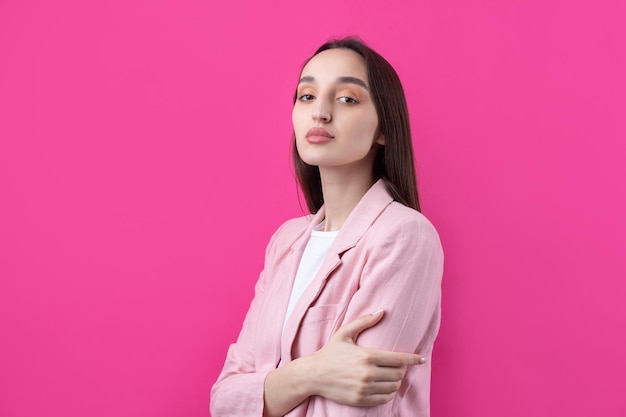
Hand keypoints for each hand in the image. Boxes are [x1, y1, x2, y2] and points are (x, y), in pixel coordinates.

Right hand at [305, 310, 425, 405]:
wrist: (314, 375)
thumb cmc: (330, 352)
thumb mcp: (344, 333)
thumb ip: (364, 321)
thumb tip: (382, 311)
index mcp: (367, 356)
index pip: (398, 359)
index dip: (413, 359)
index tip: (422, 359)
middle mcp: (368, 373)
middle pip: (398, 373)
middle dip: (401, 369)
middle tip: (397, 365)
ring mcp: (364, 388)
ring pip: (393, 386)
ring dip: (396, 381)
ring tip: (392, 375)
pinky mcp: (361, 400)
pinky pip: (385, 398)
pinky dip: (390, 393)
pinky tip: (387, 386)